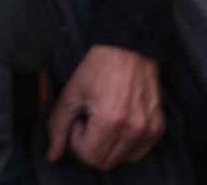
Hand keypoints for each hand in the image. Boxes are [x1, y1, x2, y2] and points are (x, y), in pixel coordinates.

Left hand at [47, 43, 163, 169]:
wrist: (127, 49)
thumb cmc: (98, 68)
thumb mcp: (71, 94)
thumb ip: (58, 126)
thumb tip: (52, 155)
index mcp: (110, 120)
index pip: (89, 157)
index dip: (76, 141)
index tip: (78, 120)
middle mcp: (134, 129)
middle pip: (105, 162)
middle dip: (90, 146)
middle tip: (88, 120)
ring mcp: (149, 131)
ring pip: (121, 159)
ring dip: (107, 145)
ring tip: (102, 119)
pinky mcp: (159, 129)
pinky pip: (138, 152)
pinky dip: (124, 144)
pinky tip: (116, 122)